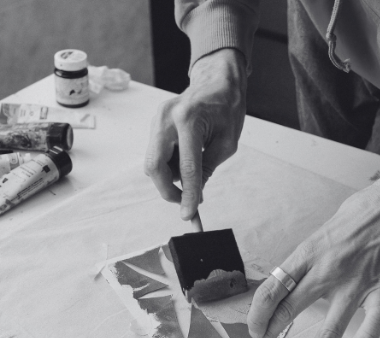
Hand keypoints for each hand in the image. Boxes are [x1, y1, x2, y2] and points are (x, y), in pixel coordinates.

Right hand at [144, 48, 246, 220]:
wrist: (216, 82)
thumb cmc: (226, 108)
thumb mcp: (227, 143)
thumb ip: (208, 168)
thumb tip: (193, 194)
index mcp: (189, 120)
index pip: (187, 167)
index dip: (188, 194)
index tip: (188, 213)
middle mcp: (167, 118)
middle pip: (154, 165)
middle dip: (166, 189)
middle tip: (183, 200)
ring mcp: (157, 119)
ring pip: (152, 162)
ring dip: (169, 175)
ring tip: (191, 168)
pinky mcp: (154, 123)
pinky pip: (155, 153)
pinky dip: (168, 164)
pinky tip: (183, 158)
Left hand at [247, 173, 379, 337]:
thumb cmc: (360, 216)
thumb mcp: (322, 232)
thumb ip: (308, 259)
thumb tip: (288, 282)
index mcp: (309, 252)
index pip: (273, 288)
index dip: (257, 313)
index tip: (254, 326)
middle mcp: (328, 269)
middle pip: (290, 308)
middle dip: (272, 329)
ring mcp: (356, 282)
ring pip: (330, 329)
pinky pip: (373, 323)